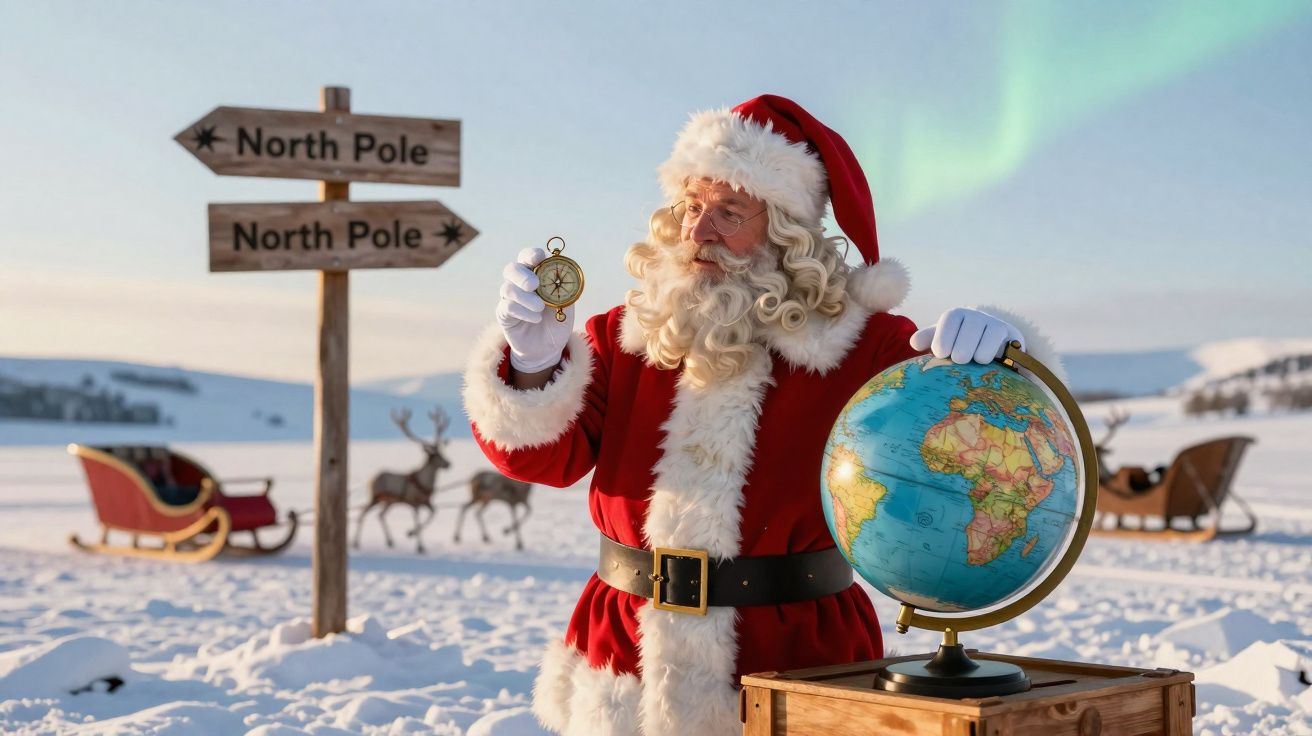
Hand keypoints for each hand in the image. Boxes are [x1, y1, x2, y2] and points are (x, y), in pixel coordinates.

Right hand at [497, 247, 574, 372]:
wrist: (547, 347)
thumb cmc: (556, 321)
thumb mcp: (567, 305)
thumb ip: (566, 291)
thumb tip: (566, 278)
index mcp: (535, 273)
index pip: (528, 257)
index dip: (531, 254)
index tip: (539, 257)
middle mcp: (518, 283)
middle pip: (511, 269)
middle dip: (522, 275)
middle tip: (534, 284)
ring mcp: (509, 298)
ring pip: (507, 289)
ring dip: (525, 297)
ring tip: (540, 308)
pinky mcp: (503, 314)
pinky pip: (507, 307)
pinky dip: (523, 312)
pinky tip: (536, 318)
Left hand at [909, 307, 1023, 364]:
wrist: (989, 346)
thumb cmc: (958, 345)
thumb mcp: (942, 340)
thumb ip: (927, 339)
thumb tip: (914, 342)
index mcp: (955, 316)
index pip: (950, 320)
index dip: (944, 337)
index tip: (941, 354)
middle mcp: (976, 316)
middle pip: (970, 330)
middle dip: (962, 349)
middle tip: (959, 361)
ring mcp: (995, 324)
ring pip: (989, 336)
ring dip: (980, 354)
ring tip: (975, 362)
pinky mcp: (1011, 335)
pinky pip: (1004, 344)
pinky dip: (996, 354)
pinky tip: (990, 363)